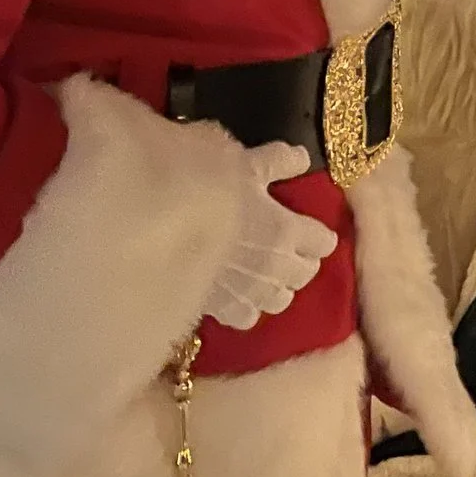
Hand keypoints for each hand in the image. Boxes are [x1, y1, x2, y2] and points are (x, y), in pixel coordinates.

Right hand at [199, 142, 339, 329]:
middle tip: (291, 247)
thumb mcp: (243, 159)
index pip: (322, 242)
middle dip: (303, 260)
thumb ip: (277, 161)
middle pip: (305, 273)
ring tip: (267, 273)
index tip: (312, 227)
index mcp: (284, 229)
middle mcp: (272, 266)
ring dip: (279, 286)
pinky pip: (246, 317)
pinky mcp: (219, 308)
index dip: (320, 234)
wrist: (153, 214)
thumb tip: (302, 160)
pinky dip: (248, 307)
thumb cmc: (202, 179)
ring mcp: (246, 292)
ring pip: (280, 300)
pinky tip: (239, 292)